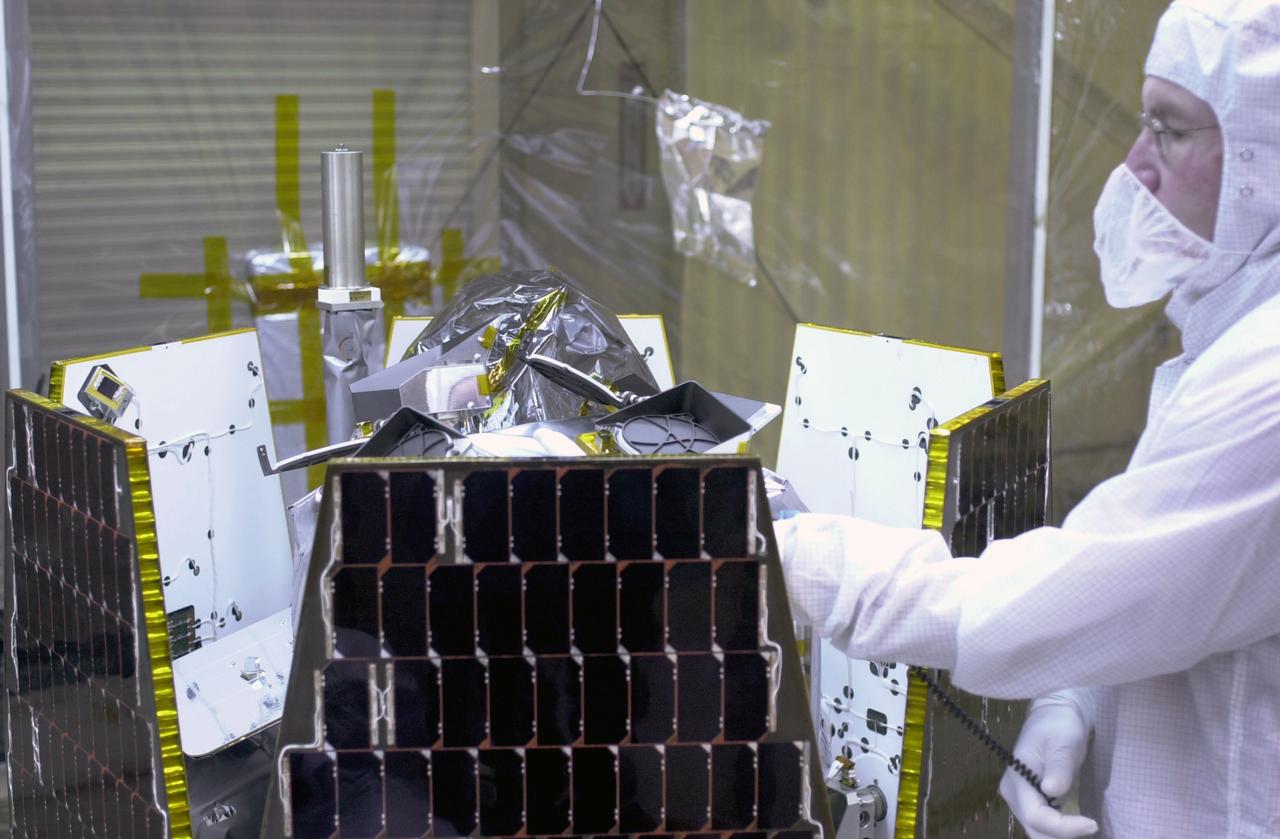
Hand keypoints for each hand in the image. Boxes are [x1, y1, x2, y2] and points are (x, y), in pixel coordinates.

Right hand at [999, 702, 1098, 838]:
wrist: (1055, 716)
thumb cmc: (1059, 726)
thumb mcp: (1063, 743)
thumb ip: (1058, 768)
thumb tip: (1052, 791)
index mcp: (1018, 779)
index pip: (1036, 816)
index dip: (1062, 827)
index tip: (1093, 824)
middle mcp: (1014, 794)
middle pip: (1035, 829)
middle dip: (1061, 836)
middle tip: (1091, 829)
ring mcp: (1022, 799)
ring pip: (1039, 832)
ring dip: (1061, 836)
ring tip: (1087, 828)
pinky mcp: (1033, 801)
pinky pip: (1044, 825)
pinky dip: (1061, 831)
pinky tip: (1080, 827)